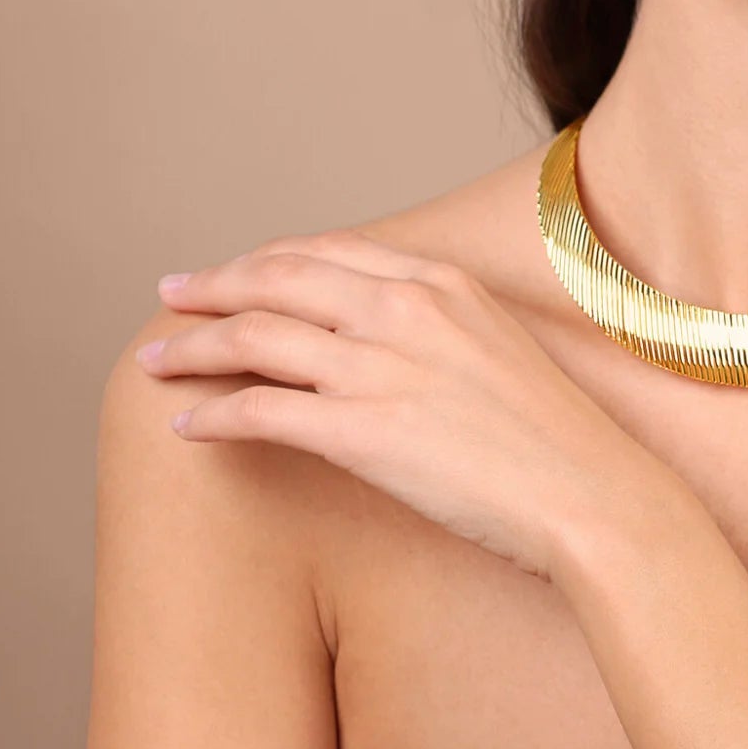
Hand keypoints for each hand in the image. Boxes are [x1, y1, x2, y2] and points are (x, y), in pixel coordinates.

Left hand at [137, 230, 661, 581]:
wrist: (593, 496)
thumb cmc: (559, 443)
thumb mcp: (503, 353)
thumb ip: (443, 332)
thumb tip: (392, 349)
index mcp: (443, 283)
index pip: (327, 252)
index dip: (267, 260)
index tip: (232, 273)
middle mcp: (405, 310)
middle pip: (276, 279)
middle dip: (212, 286)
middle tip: (169, 298)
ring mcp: (380, 366)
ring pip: (254, 337)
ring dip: (192, 348)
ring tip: (154, 361)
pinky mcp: (361, 430)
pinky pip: (260, 409)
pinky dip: (213, 414)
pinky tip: (188, 426)